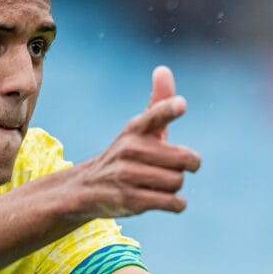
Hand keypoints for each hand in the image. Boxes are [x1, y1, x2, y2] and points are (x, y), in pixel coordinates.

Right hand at [73, 66, 200, 217]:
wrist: (87, 188)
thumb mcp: (139, 129)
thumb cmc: (126, 155)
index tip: (181, 105)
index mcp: (135, 128)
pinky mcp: (130, 200)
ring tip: (158, 185)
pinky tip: (168, 201)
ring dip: (175, 187)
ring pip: (178, 181)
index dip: (169, 109)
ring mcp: (127, 175)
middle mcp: (130, 149)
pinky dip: (177, 204)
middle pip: (185, 158)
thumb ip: (158, 102)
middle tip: (172, 168)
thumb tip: (163, 69)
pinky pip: (173, 202)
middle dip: (186, 166)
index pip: (154, 114)